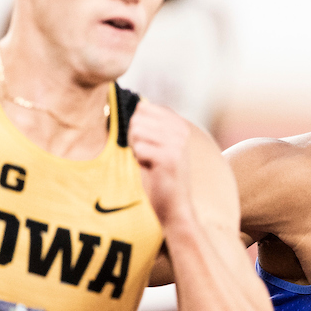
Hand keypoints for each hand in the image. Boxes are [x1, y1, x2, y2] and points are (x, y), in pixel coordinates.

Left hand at [128, 100, 193, 228]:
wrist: (174, 206)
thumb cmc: (159, 176)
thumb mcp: (157, 144)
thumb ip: (149, 124)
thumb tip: (129, 104)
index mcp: (179, 123)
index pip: (143, 107)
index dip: (137, 126)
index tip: (148, 144)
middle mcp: (181, 130)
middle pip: (137, 118)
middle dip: (135, 137)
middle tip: (147, 155)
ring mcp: (177, 143)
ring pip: (137, 131)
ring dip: (137, 149)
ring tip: (149, 162)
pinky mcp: (170, 157)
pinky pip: (139, 148)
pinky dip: (139, 161)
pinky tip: (151, 169)